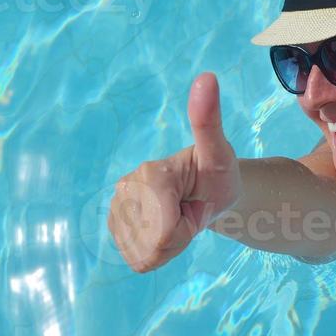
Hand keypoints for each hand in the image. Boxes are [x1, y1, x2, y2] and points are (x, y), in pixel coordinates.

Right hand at [108, 72, 242, 272]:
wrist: (208, 190)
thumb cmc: (217, 172)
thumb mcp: (221, 153)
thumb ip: (208, 120)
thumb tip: (206, 77)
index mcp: (148, 174)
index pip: (163, 234)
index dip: (185, 230)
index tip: (194, 207)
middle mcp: (125, 188)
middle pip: (152, 247)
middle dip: (178, 237)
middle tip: (188, 211)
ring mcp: (116, 207)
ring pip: (144, 256)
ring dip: (169, 245)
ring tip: (179, 217)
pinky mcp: (115, 224)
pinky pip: (138, 258)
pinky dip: (158, 251)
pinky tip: (166, 226)